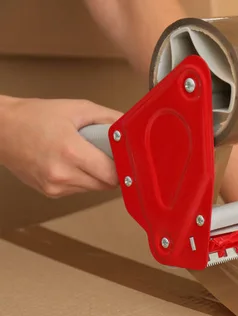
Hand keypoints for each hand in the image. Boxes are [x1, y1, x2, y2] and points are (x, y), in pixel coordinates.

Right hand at [0, 96, 121, 197]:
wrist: (1, 129)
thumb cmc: (35, 116)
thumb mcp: (77, 108)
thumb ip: (109, 118)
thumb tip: (131, 127)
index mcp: (71, 152)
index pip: (112, 174)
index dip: (123, 166)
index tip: (125, 157)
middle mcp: (62, 174)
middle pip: (106, 185)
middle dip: (112, 171)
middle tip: (107, 154)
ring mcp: (54, 186)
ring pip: (93, 189)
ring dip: (97, 176)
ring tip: (86, 156)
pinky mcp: (50, 192)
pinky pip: (79, 190)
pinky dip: (82, 179)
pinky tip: (73, 163)